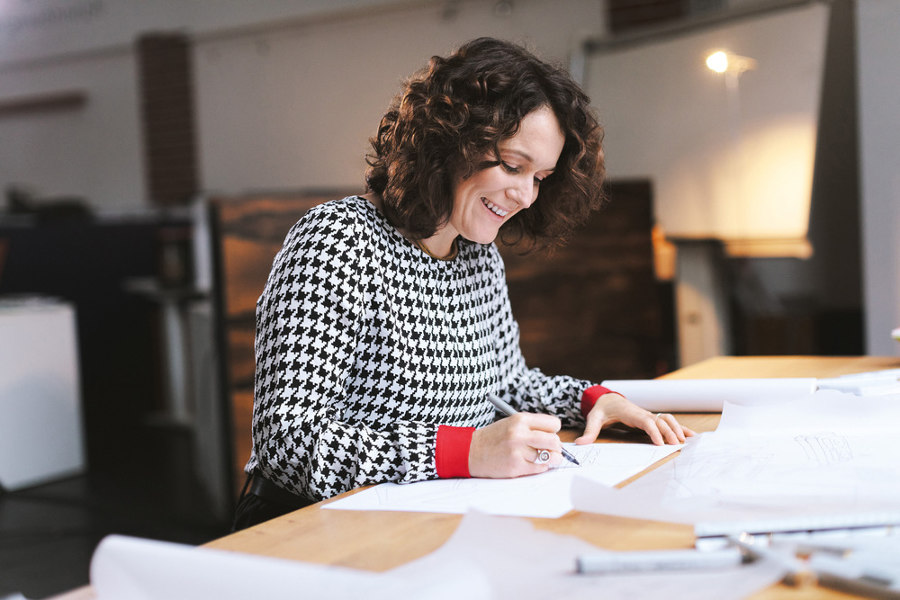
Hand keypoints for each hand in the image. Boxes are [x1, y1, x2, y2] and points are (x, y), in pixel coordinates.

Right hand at [469, 412, 563, 477]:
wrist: (470, 451)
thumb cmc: (493, 438)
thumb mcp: (511, 423)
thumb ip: (532, 428)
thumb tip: (556, 439)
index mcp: (520, 419)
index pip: (553, 424)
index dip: (553, 431)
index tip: (549, 435)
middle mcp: (520, 434)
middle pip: (555, 441)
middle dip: (555, 447)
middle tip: (549, 450)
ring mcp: (518, 451)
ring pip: (549, 457)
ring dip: (550, 459)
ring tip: (543, 458)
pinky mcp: (516, 466)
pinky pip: (540, 468)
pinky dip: (541, 468)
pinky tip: (532, 464)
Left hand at [575, 392, 695, 445]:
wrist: (606, 399)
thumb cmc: (601, 409)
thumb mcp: (593, 419)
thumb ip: (589, 431)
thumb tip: (580, 443)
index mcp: (630, 413)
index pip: (645, 421)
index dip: (653, 431)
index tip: (660, 443)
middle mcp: (642, 413)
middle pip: (660, 421)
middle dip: (669, 432)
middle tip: (677, 445)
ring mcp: (648, 415)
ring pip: (667, 420)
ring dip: (677, 429)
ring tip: (687, 441)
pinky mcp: (650, 419)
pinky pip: (667, 422)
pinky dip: (679, 428)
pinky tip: (689, 436)